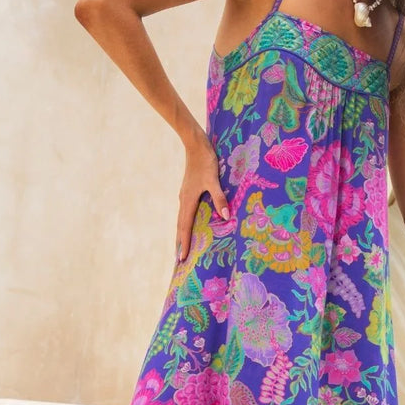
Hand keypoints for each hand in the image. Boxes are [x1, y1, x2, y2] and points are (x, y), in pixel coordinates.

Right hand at [176, 133, 229, 261]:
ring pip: (182, 219)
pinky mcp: (188, 190)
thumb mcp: (214, 180)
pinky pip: (185, 211)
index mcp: (188, 200)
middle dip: (180, 242)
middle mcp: (184, 200)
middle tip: (179, 259)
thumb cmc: (205, 161)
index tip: (182, 258)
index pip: (185, 227)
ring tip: (181, 245)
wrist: (195, 144)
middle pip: (180, 226)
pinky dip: (185, 222)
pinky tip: (190, 223)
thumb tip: (226, 216)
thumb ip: (219, 198)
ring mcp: (185, 195)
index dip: (184, 243)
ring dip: (181, 233)